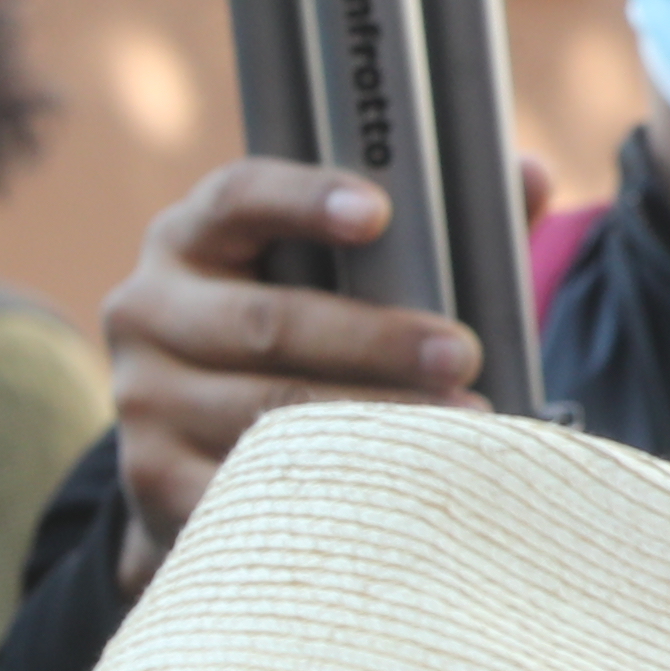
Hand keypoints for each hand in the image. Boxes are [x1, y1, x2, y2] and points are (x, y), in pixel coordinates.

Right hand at [101, 157, 487, 583]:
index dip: (304, 200)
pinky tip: (389, 492)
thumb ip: (431, 229)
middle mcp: (146, 308)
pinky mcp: (149, 476)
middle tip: (461, 354)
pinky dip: (325, 489)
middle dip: (373, 340)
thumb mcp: (341, 275)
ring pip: (263, 411)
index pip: (238, 197)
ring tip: (455, 427)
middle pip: (265, 321)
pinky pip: (244, 485)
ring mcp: (141, 397)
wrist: (198, 447)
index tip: (379, 213)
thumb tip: (528, 179)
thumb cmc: (299, 339)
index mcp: (192, 236)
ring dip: (368, 421)